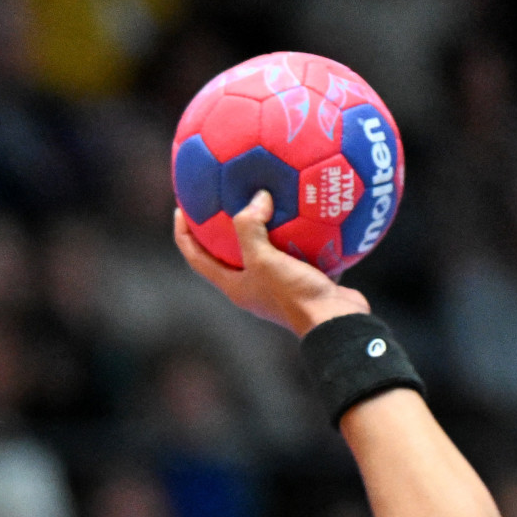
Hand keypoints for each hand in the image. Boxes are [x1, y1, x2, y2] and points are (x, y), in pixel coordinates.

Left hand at [173, 192, 370, 336]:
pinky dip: (298, 228)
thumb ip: (252, 228)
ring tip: (265, 195)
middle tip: (221, 196)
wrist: (335, 321)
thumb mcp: (264, 260)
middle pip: (227, 252)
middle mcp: (251, 286)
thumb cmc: (293, 295)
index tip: (180, 209)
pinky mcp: (302, 277)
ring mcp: (278, 283)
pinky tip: (306, 207)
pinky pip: (296, 247)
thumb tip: (257, 197)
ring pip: (264, 248)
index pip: (197, 259)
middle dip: (222, 226)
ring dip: (264, 224)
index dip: (184, 235)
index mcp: (234, 286)